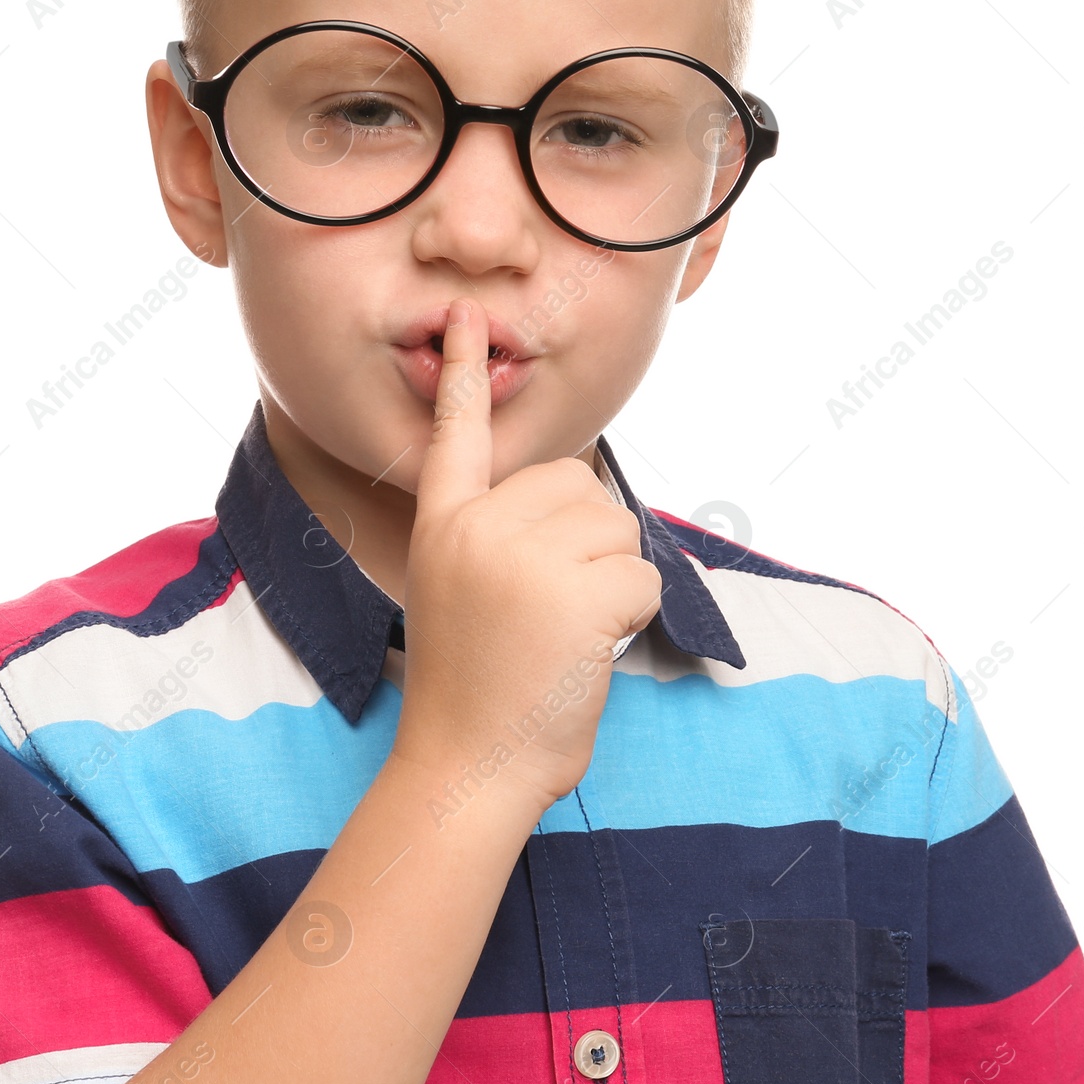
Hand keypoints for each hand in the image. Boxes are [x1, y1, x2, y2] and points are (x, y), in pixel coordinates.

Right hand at [391, 296, 663, 818]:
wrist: (464, 768)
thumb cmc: (473, 689)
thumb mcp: (459, 592)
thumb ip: (499, 536)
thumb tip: (581, 496)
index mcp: (443, 525)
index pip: (457, 433)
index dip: (468, 373)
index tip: (467, 315)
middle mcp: (479, 527)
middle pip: (576, 483)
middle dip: (585, 539)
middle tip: (549, 608)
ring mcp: (525, 557)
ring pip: (614, 528)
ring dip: (610, 580)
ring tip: (561, 634)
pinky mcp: (577, 592)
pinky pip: (640, 575)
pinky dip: (631, 614)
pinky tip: (586, 651)